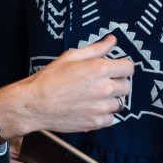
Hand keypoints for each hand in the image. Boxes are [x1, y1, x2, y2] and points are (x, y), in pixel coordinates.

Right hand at [0, 35, 132, 138]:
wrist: (34, 104)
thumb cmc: (49, 79)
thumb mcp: (71, 57)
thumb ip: (96, 49)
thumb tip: (112, 40)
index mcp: (99, 69)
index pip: (128, 68)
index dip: (122, 68)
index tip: (115, 70)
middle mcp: (104, 89)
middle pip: (127, 86)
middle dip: (118, 83)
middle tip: (102, 83)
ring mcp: (100, 108)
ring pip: (120, 103)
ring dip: (111, 100)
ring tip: (94, 97)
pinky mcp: (95, 123)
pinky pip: (111, 119)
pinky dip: (104, 115)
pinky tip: (91, 109)